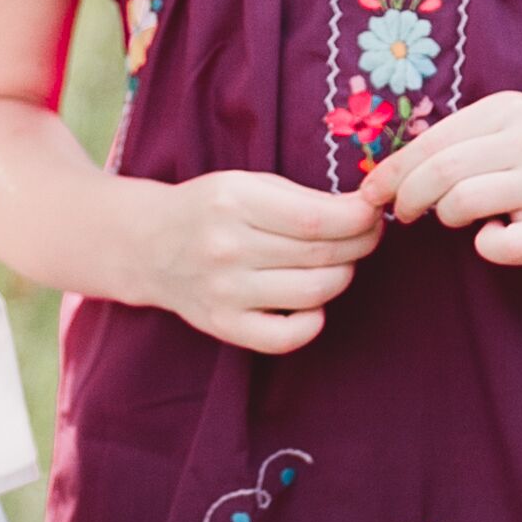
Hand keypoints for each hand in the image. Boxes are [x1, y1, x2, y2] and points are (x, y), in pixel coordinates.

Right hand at [145, 167, 382, 355]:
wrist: (147, 245)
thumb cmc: (208, 209)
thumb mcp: (247, 184)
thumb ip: (302, 198)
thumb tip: (364, 212)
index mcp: (234, 201)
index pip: (316, 219)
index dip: (359, 219)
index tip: (374, 213)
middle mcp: (227, 248)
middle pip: (320, 255)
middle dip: (360, 245)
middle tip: (368, 236)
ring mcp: (224, 291)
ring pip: (313, 293)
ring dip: (342, 277)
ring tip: (341, 263)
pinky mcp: (222, 325)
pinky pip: (285, 338)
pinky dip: (312, 322)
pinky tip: (312, 304)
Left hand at [365, 95, 521, 267]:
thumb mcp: (515, 131)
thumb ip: (463, 143)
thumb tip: (392, 172)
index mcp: (508, 109)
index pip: (430, 140)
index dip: (392, 171)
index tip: (372, 193)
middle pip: (438, 171)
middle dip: (407, 198)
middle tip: (403, 214)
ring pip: (461, 202)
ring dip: (447, 218)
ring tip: (461, 220)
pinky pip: (500, 245)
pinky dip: (487, 247)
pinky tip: (498, 238)